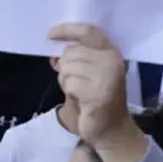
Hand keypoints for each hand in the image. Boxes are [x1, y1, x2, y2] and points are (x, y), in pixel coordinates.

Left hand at [47, 23, 129, 145]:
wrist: (111, 131)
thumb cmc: (96, 102)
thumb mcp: (86, 75)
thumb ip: (74, 61)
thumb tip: (54, 56)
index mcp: (111, 52)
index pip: (88, 31)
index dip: (67, 30)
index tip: (50, 34)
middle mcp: (112, 60)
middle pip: (71, 51)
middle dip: (64, 67)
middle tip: (74, 83)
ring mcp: (107, 76)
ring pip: (68, 67)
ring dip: (66, 81)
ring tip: (79, 92)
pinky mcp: (99, 92)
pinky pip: (69, 83)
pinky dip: (69, 92)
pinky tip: (81, 100)